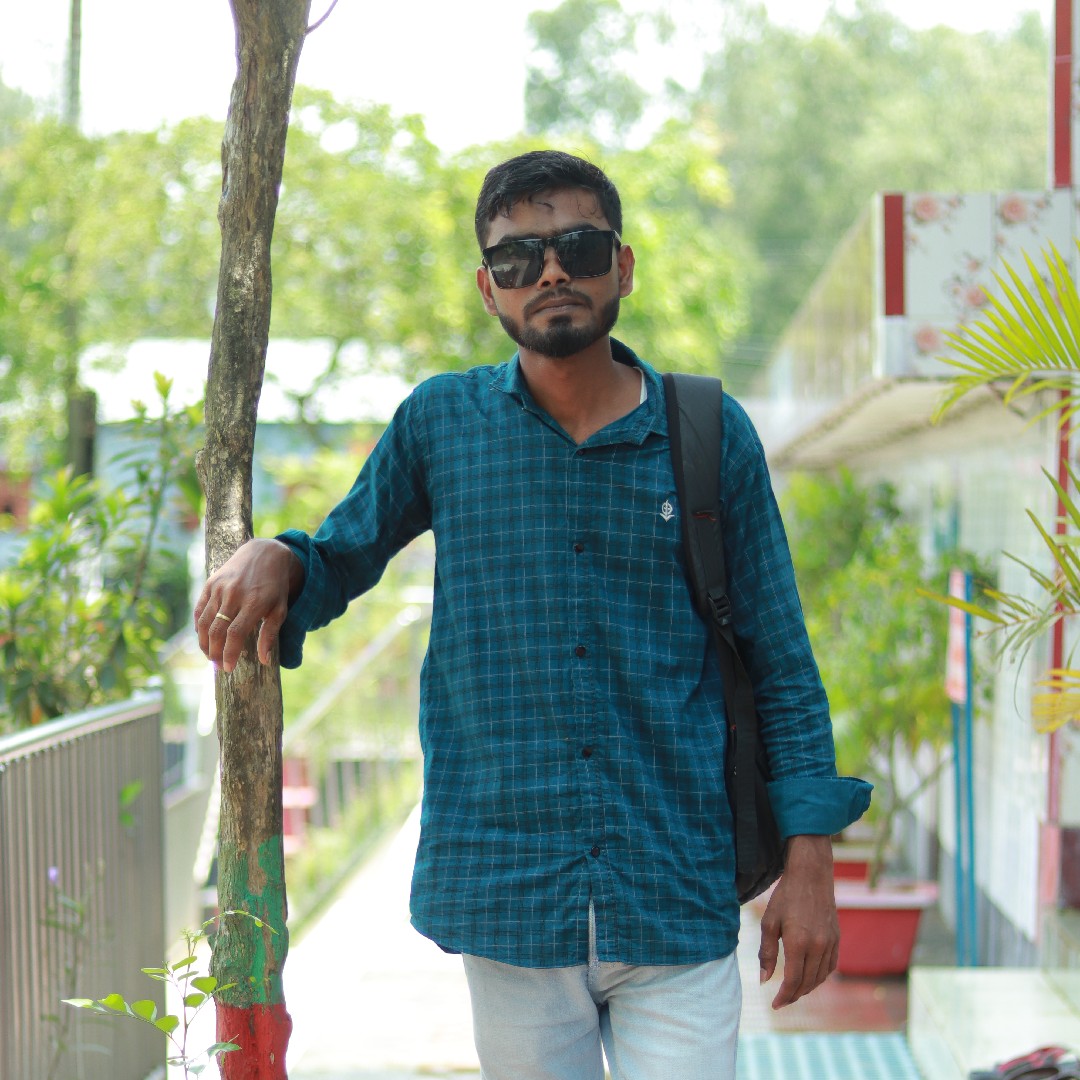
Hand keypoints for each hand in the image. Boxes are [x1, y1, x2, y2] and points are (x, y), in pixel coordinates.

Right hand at [194, 538, 303, 671]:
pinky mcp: (210, 583)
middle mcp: (233, 595)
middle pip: (216, 630)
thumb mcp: (280, 609)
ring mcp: (219, 588)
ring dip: (204, 642)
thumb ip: (270, 634)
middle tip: (218, 665)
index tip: (228, 668)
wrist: (264, 554)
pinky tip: (203, 638)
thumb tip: (264, 660)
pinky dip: (198, 626)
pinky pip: (200, 609)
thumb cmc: (275, 587)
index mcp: (253, 603)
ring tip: (210, 655)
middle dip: (215, 652)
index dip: (229, 653)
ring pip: (204, 622)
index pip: (235, 634)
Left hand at [757, 834, 837, 1008]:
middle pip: (807, 983)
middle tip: (781, 1000)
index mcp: (798, 942)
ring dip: (807, 988)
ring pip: (820, 977)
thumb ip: (766, 953)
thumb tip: (764, 980)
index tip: (774, 1005)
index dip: (783, 996)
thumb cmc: (786, 897)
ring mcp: (830, 943)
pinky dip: (820, 977)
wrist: (812, 876)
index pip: (793, 981)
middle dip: (793, 995)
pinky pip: (830, 967)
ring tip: (793, 991)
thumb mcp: (769, 922)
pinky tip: (809, 977)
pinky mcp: (836, 939)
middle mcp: (818, 946)